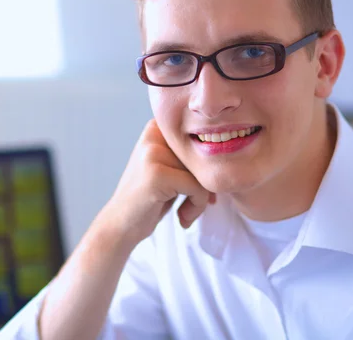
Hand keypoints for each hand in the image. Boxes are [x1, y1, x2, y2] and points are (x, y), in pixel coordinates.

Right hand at [103, 119, 214, 244]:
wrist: (121, 225)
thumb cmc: (150, 199)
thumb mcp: (167, 167)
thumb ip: (189, 155)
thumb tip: (230, 149)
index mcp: (156, 128)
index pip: (200, 141)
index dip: (203, 167)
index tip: (198, 189)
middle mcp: (153, 135)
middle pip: (202, 156)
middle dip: (204, 185)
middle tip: (193, 206)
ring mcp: (153, 153)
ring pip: (202, 172)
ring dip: (202, 199)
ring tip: (186, 212)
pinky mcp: (157, 174)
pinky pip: (198, 187)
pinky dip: (197, 207)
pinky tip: (183, 218)